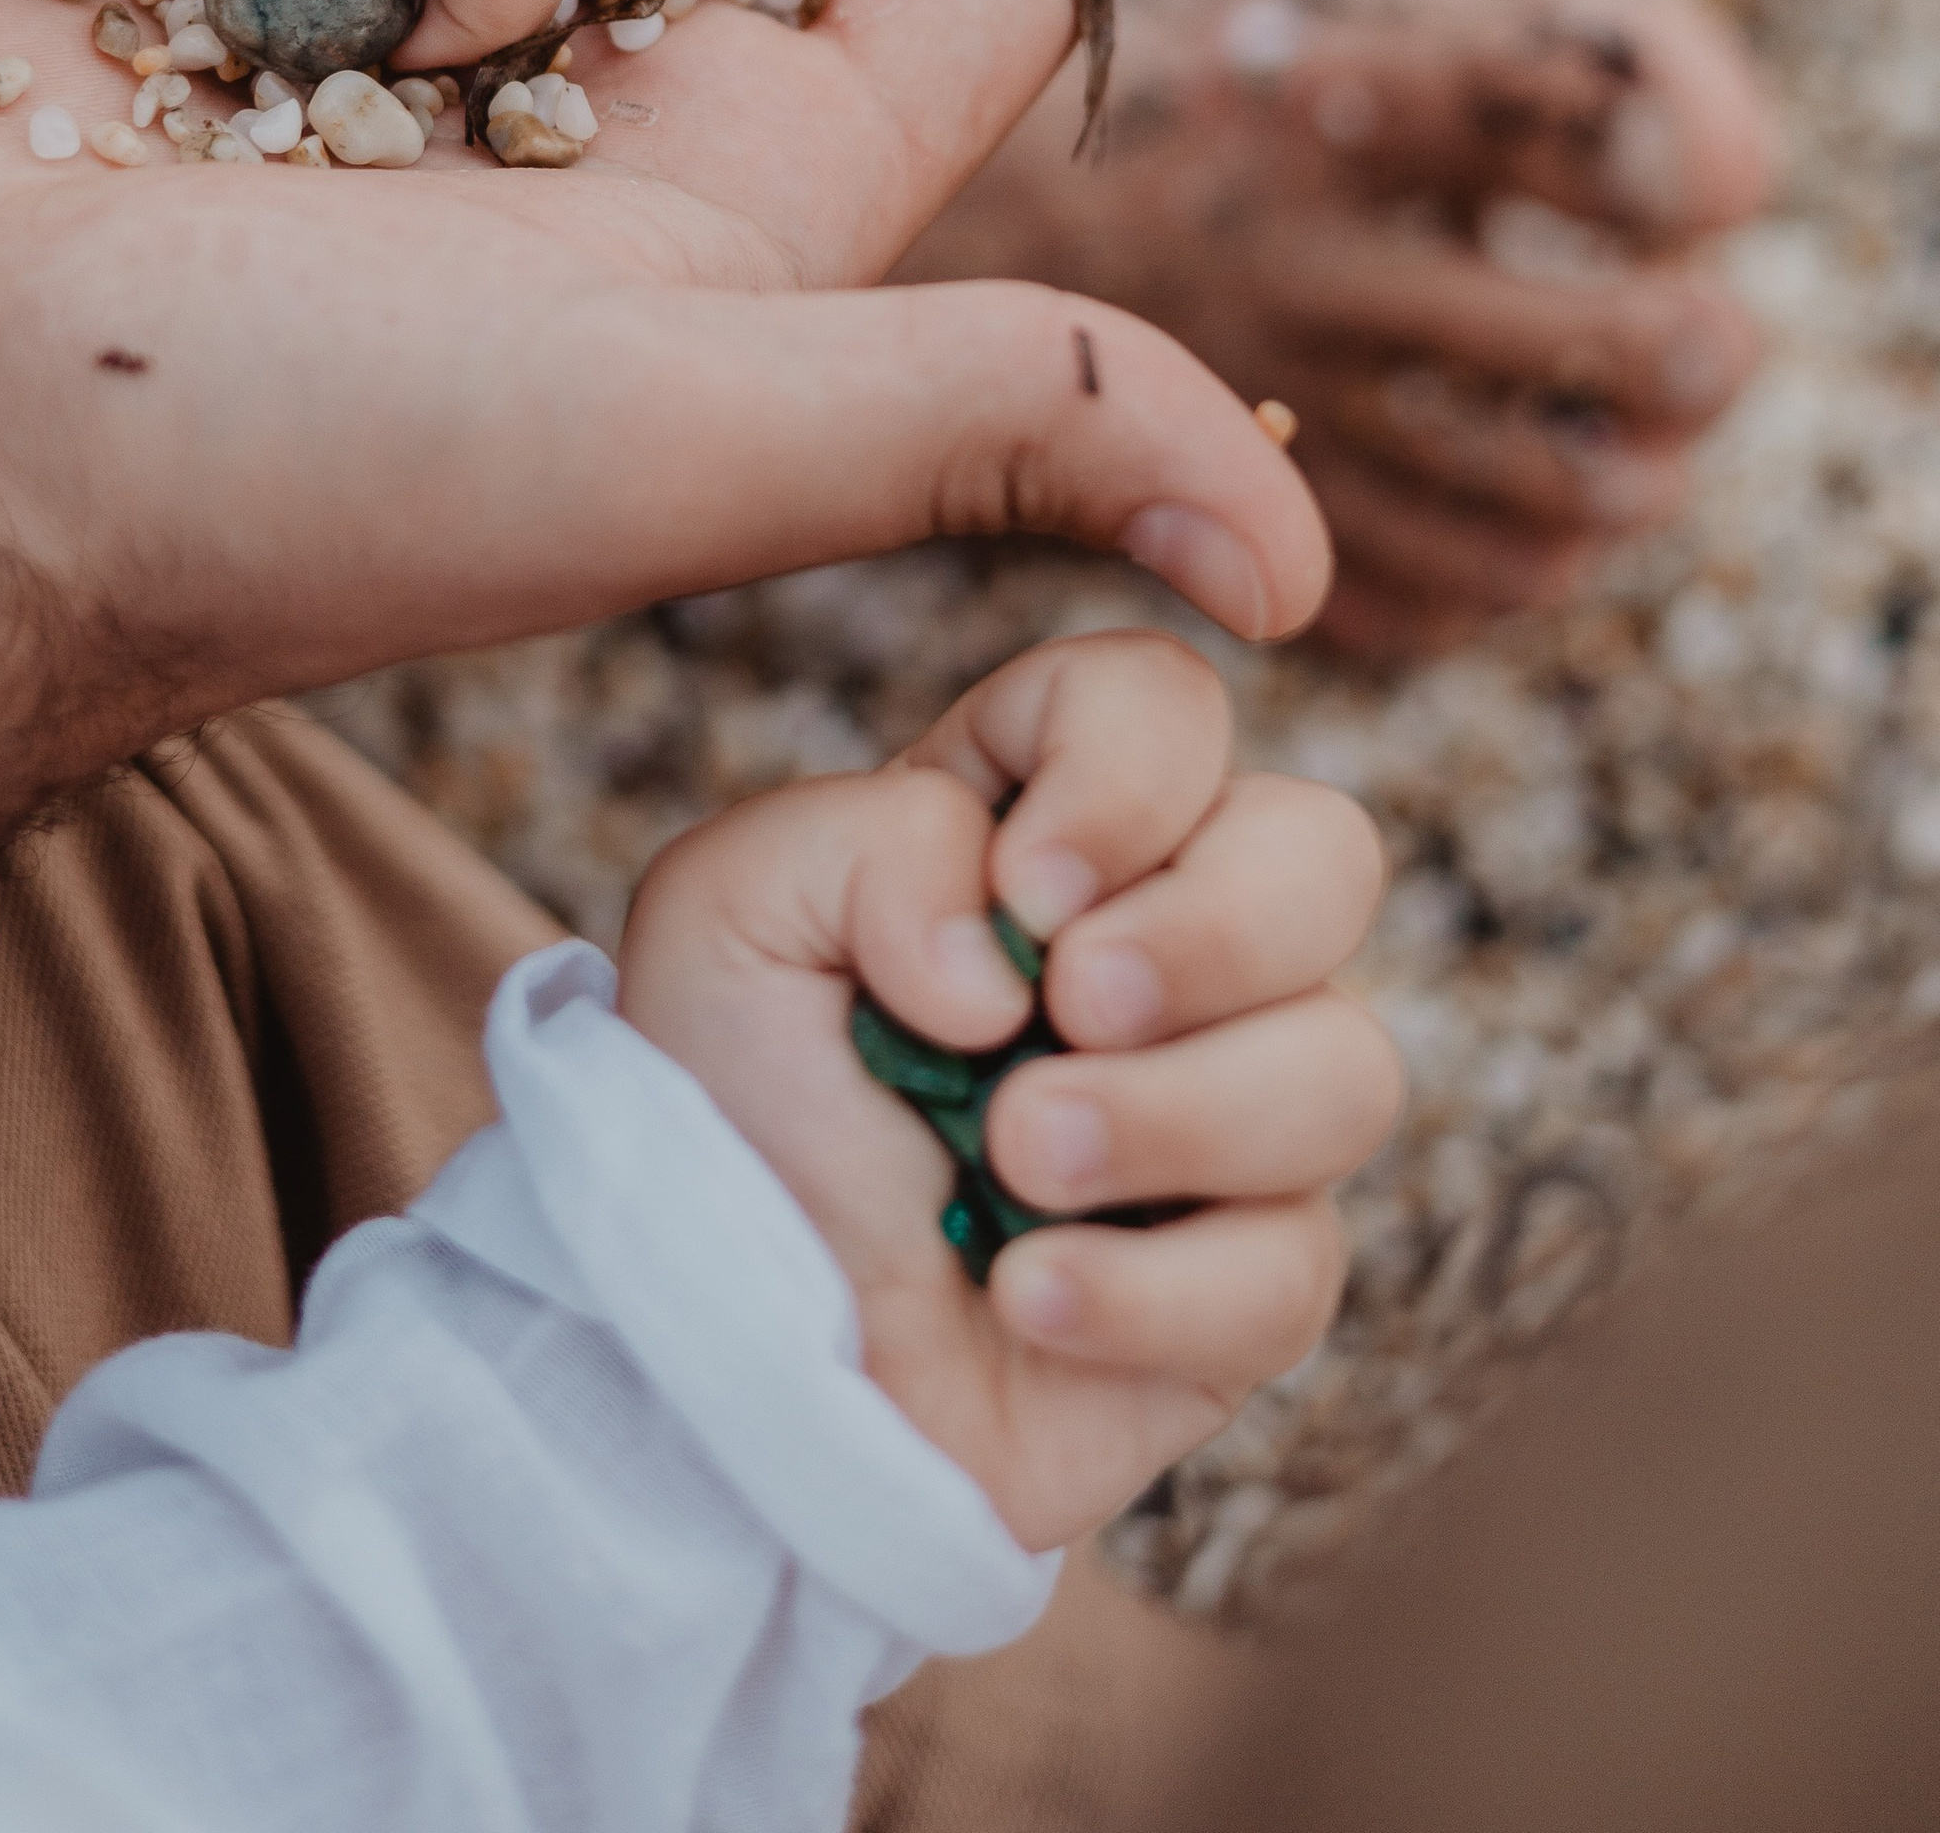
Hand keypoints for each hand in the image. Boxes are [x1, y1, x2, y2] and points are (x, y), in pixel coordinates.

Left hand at [617, 632, 1397, 1547]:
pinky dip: (1149, 1288)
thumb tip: (1015, 955)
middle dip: (1210, 933)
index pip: (1168, 701)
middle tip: (1068, 1009)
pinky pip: (1296, 1268)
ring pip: (1347, 1067)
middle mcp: (1162, 945)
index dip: (1129, 770)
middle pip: (1325, 854)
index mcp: (1037, 823)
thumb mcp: (726, 917)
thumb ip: (870, 841)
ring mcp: (1223, 1116)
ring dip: (1175, 1114)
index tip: (1020, 890)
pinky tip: (1024, 1294)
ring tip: (1017, 1164)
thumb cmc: (720, 1118)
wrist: (715, 1362)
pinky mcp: (1243, 1292)